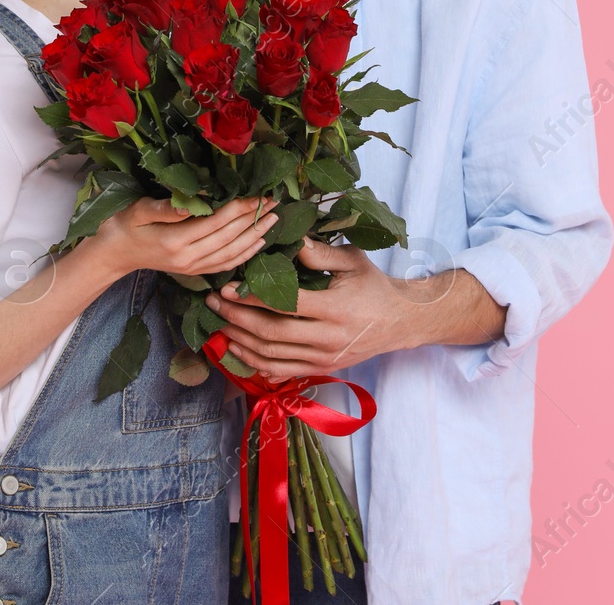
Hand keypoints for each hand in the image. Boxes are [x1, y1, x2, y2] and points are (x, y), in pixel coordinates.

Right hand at [87, 196, 279, 279]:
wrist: (114, 254)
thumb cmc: (125, 225)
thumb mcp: (139, 210)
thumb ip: (165, 207)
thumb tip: (192, 202)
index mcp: (175, 240)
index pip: (217, 222)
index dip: (241, 208)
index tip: (260, 194)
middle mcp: (188, 258)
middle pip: (230, 238)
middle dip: (254, 219)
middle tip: (275, 201)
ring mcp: (193, 268)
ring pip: (232, 254)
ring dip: (256, 237)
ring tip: (273, 219)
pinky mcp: (195, 272)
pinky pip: (226, 265)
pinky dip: (245, 254)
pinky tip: (258, 242)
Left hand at [205, 238, 410, 380]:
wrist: (400, 322)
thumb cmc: (374, 286)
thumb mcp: (354, 262)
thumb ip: (321, 253)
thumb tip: (291, 242)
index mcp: (338, 308)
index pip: (287, 305)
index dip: (254, 297)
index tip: (228, 287)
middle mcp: (330, 338)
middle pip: (273, 334)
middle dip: (237, 319)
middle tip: (213, 305)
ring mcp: (325, 358)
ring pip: (273, 356)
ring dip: (240, 342)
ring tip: (218, 325)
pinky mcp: (322, 369)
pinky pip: (282, 372)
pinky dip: (256, 363)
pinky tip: (237, 350)